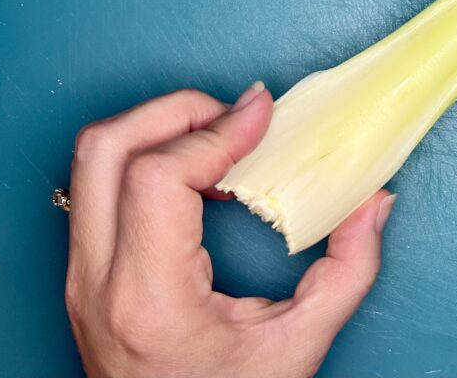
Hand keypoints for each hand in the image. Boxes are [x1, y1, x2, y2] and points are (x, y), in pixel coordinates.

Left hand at [65, 84, 396, 377]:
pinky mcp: (85, 268)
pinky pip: (98, 183)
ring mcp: (82, 273)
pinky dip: (148, 155)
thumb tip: (373, 201)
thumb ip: (348, 270)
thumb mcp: (299, 347)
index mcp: (150, 300)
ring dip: (158, 127)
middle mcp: (99, 281)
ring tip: (219, 139)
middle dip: (177, 110)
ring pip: (92, 158)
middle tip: (237, 117)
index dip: (214, 131)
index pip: (157, 177)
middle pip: (106, 148)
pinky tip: (201, 175)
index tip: (262, 115)